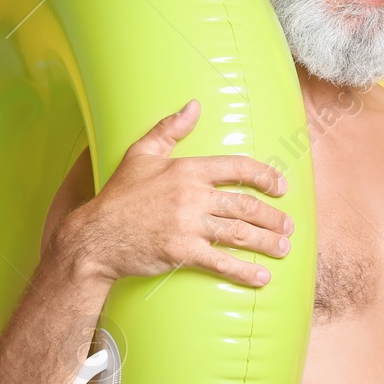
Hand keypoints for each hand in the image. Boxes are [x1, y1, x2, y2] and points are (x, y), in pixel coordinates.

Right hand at [57, 98, 294, 287]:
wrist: (95, 236)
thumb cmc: (119, 195)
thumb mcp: (141, 153)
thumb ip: (169, 129)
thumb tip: (193, 105)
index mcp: (187, 169)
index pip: (237, 167)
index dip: (265, 176)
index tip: (281, 187)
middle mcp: (192, 195)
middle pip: (245, 204)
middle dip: (273, 217)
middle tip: (288, 226)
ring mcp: (188, 225)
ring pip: (240, 233)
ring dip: (267, 242)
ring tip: (283, 248)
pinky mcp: (182, 252)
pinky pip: (221, 262)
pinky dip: (245, 271)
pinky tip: (262, 278)